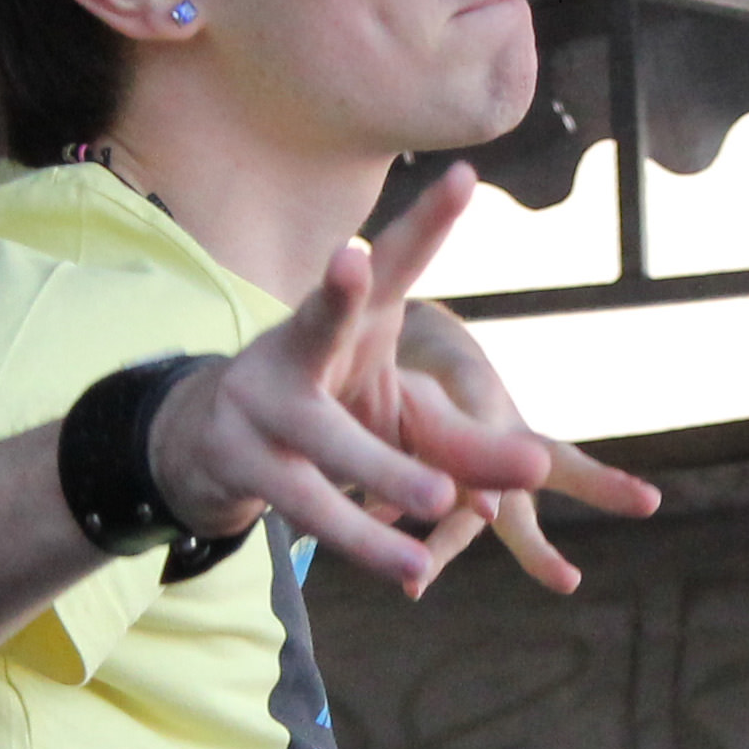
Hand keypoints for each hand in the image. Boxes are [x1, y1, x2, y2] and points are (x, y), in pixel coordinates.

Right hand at [146, 167, 648, 597]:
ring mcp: (260, 407)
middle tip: (356, 262)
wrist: (207, 448)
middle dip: (334, 294)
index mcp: (346, 322)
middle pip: (318, 321)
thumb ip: (469, 445)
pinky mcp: (244, 467)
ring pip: (327, 444)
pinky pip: (313, 511)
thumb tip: (541, 471)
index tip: (465, 179)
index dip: (426, 222)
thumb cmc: (323, 414)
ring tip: (441, 499)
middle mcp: (293, 349)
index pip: (395, 264)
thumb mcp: (394, 416)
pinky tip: (412, 569)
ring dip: (384, 472)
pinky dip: (365, 540)